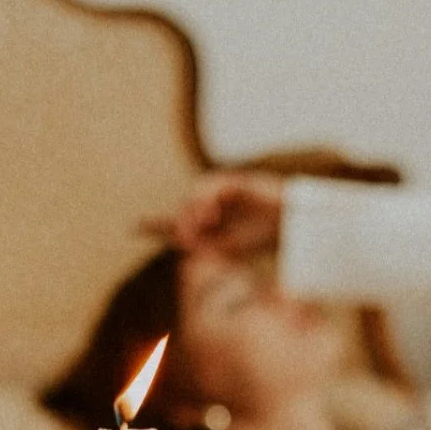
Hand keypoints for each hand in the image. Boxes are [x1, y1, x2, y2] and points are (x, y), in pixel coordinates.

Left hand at [141, 171, 283, 254]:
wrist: (296, 224)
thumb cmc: (268, 238)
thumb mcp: (232, 248)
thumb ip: (207, 245)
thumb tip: (182, 242)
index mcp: (215, 224)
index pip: (181, 222)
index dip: (158, 224)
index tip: (134, 226)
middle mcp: (217, 207)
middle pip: (185, 208)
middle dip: (178, 223)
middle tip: (181, 239)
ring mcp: (226, 193)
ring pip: (195, 195)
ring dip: (191, 212)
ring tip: (197, 229)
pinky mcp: (236, 181)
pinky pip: (212, 185)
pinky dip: (206, 199)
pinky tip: (209, 215)